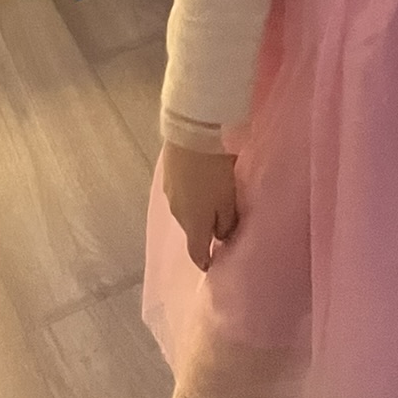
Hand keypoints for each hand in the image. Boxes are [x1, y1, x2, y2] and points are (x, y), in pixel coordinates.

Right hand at [163, 142, 239, 270]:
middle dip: (204, 231)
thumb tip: (221, 237)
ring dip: (198, 210)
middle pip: (192, 229)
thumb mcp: (228, 198)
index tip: (211, 265)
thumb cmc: (215, 169)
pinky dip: (191, 194)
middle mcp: (177, 213)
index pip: (196, 252)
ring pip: (186, 210)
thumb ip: (227, 222)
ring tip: (212, 201)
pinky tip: (201, 183)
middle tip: (220, 227)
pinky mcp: (168, 175)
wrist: (191, 133)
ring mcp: (170, 193)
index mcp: (193, 224)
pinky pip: (181, 194)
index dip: (204, 261)